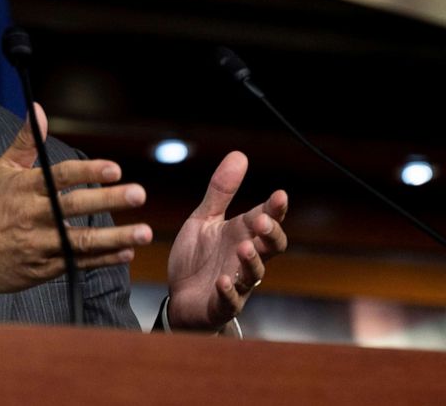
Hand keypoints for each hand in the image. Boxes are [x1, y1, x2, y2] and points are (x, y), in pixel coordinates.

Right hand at [0, 104, 151, 294]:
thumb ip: (26, 141)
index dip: (88, 171)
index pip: (60, 176)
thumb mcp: (1, 170)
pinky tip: (125, 253)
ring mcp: (40, 244)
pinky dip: (103, 259)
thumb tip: (38, 110)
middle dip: (108, 200)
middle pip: (75, 206)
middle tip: (138, 194)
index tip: (115, 169)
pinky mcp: (44, 268)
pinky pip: (78, 262)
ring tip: (143, 232)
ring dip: (115, 237)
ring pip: (81, 240)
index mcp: (25, 188)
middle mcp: (34, 215)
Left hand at [166, 151, 287, 329]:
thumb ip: (221, 191)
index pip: (266, 220)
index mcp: (242, 235)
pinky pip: (230, 301)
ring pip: (254, 274)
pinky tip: (223, 282)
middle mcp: (245, 258)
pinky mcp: (221, 305)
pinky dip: (229, 292)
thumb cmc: (198, 257)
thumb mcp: (204, 219)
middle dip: (269, 234)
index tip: (280, 195)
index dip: (275, 210)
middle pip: (271, 247)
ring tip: (243, 247)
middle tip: (261, 220)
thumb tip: (240, 154)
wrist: (180, 296)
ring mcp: (237, 283)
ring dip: (251, 261)